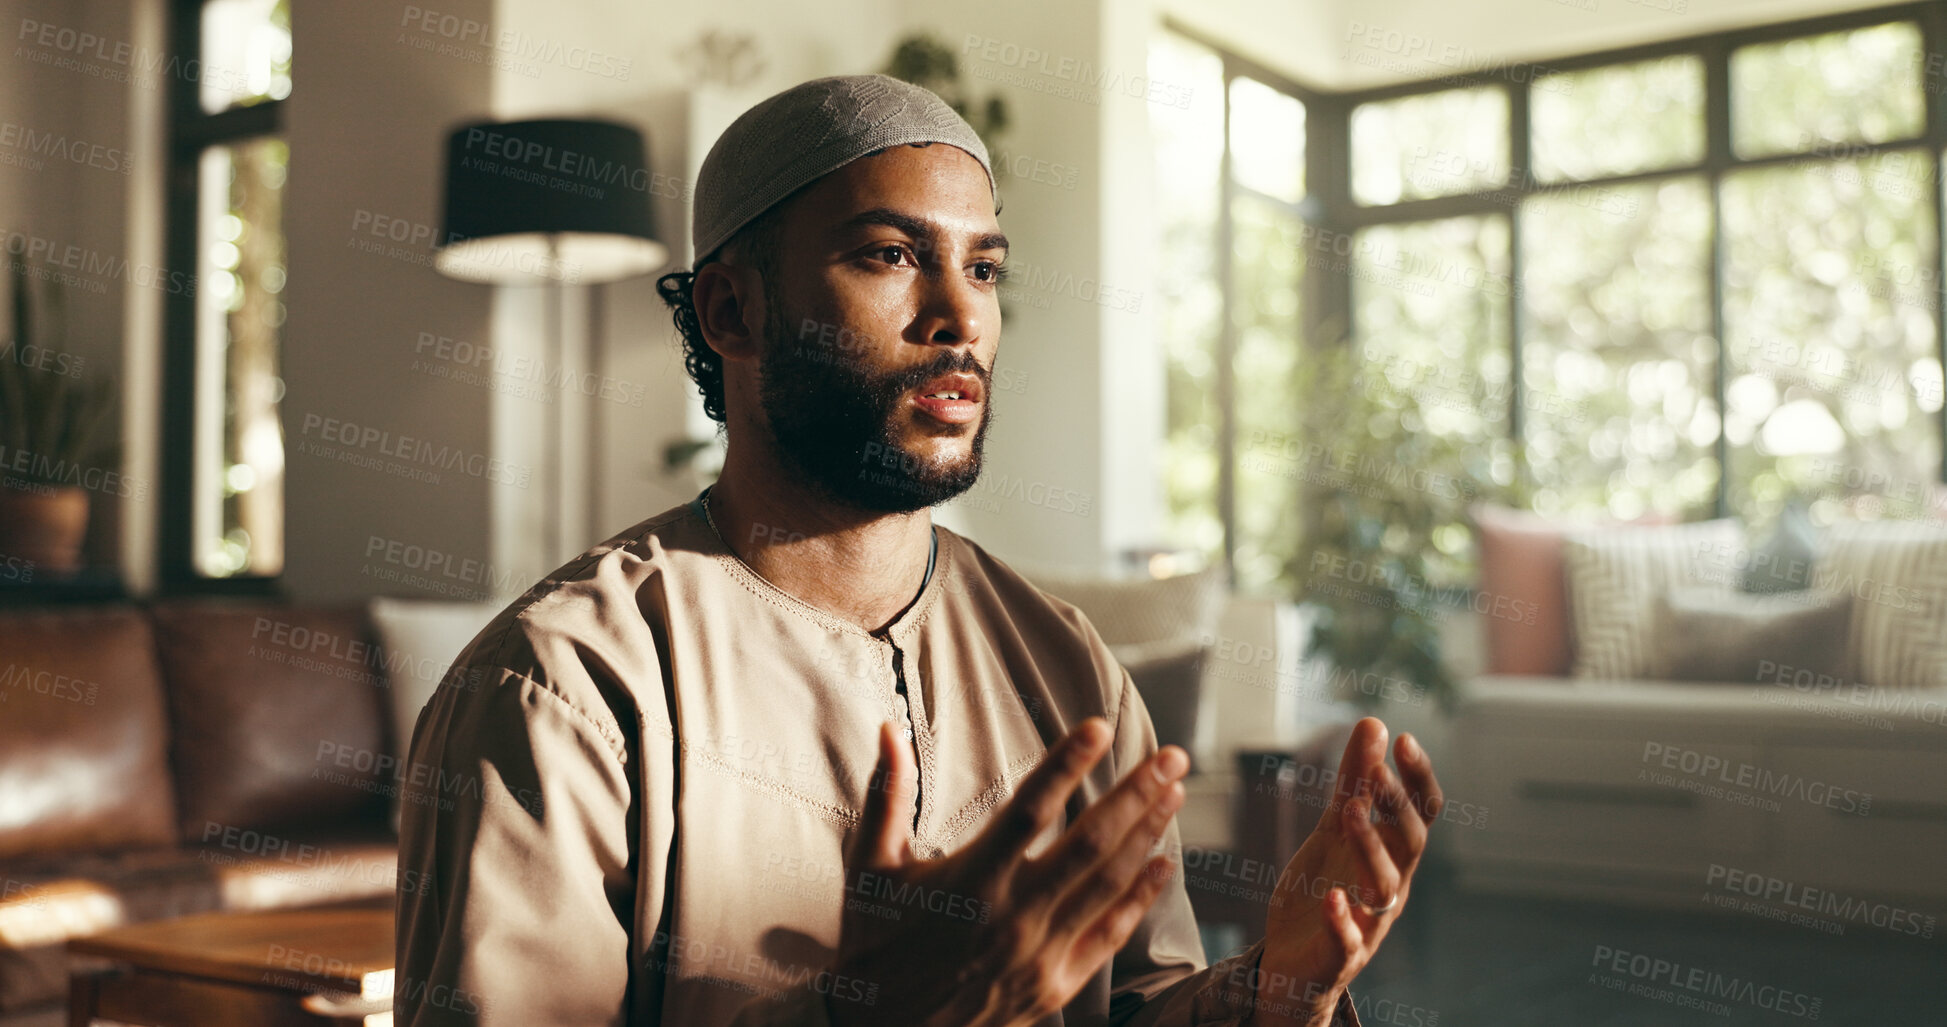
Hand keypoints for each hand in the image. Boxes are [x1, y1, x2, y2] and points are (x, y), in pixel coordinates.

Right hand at [824, 718, 1189, 1026]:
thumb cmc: (876, 945)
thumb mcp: (871, 868)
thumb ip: (887, 794)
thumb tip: (890, 728)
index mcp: (968, 881)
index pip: (1029, 809)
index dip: (1066, 764)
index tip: (1098, 728)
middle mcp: (1011, 916)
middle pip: (1089, 842)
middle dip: (1136, 794)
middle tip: (1171, 756)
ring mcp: (1038, 953)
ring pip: (1108, 883)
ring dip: (1147, 834)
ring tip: (1175, 792)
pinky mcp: (1054, 984)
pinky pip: (1108, 934)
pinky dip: (1140, 897)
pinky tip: (1163, 863)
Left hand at [1249, 718, 1442, 1025]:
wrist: (1295, 961)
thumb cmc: (1325, 886)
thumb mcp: (1335, 828)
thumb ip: (1354, 779)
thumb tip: (1375, 721)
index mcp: (1393, 854)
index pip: (1420, 813)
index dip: (1418, 778)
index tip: (1405, 739)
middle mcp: (1390, 887)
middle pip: (1409, 844)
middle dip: (1396, 806)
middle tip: (1376, 769)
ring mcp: (1368, 922)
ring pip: (1383, 887)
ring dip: (1369, 848)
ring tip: (1348, 813)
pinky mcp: (1339, 954)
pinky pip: (1349, 940)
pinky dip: (1343, 920)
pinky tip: (1333, 897)